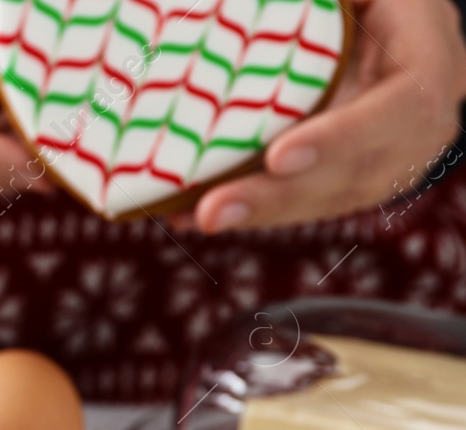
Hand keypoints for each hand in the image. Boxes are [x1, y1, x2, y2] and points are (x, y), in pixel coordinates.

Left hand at [196, 0, 465, 231]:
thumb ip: (320, 4)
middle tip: (211, 211)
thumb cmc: (353, 0)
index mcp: (429, 59)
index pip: (404, 105)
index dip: (342, 136)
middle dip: (280, 196)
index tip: (278, 156)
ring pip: (331, 197)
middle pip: (359, 170)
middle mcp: (422, 118)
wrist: (376, 22)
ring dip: (259, 212)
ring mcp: (393, 155)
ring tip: (194, 217)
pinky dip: (252, 209)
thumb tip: (238, 13)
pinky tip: (192, 214)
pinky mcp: (357, 176)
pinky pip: (308, 201)